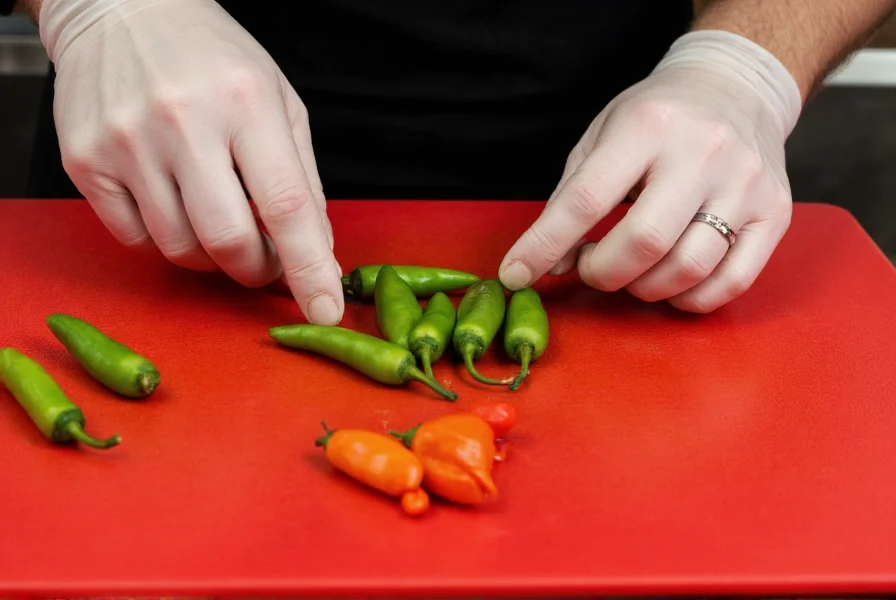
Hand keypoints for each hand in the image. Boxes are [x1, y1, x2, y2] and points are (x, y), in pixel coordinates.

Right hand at [40, 0, 342, 323]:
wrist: (121, 10)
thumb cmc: (213, 58)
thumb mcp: (279, 102)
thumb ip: (303, 182)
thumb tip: (318, 254)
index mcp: (245, 102)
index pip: (286, 205)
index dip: (309, 268)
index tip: (324, 309)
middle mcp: (182, 121)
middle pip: (228, 241)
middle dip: (256, 269)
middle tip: (264, 260)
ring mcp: (126, 143)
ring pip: (180, 249)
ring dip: (211, 255)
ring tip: (216, 215)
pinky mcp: (85, 161)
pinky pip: (135, 239)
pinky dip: (165, 237)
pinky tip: (172, 200)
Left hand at [499, 31, 802, 312]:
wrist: (736, 88)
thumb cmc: (658, 117)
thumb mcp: (602, 137)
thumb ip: (571, 198)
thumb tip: (550, 263)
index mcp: (648, 127)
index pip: (587, 199)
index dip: (544, 245)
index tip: (517, 273)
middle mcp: (703, 153)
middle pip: (645, 242)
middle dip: (603, 272)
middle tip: (592, 267)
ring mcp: (746, 184)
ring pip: (689, 268)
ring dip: (645, 289)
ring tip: (632, 271)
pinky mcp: (775, 213)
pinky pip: (732, 282)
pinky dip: (691, 298)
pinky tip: (672, 284)